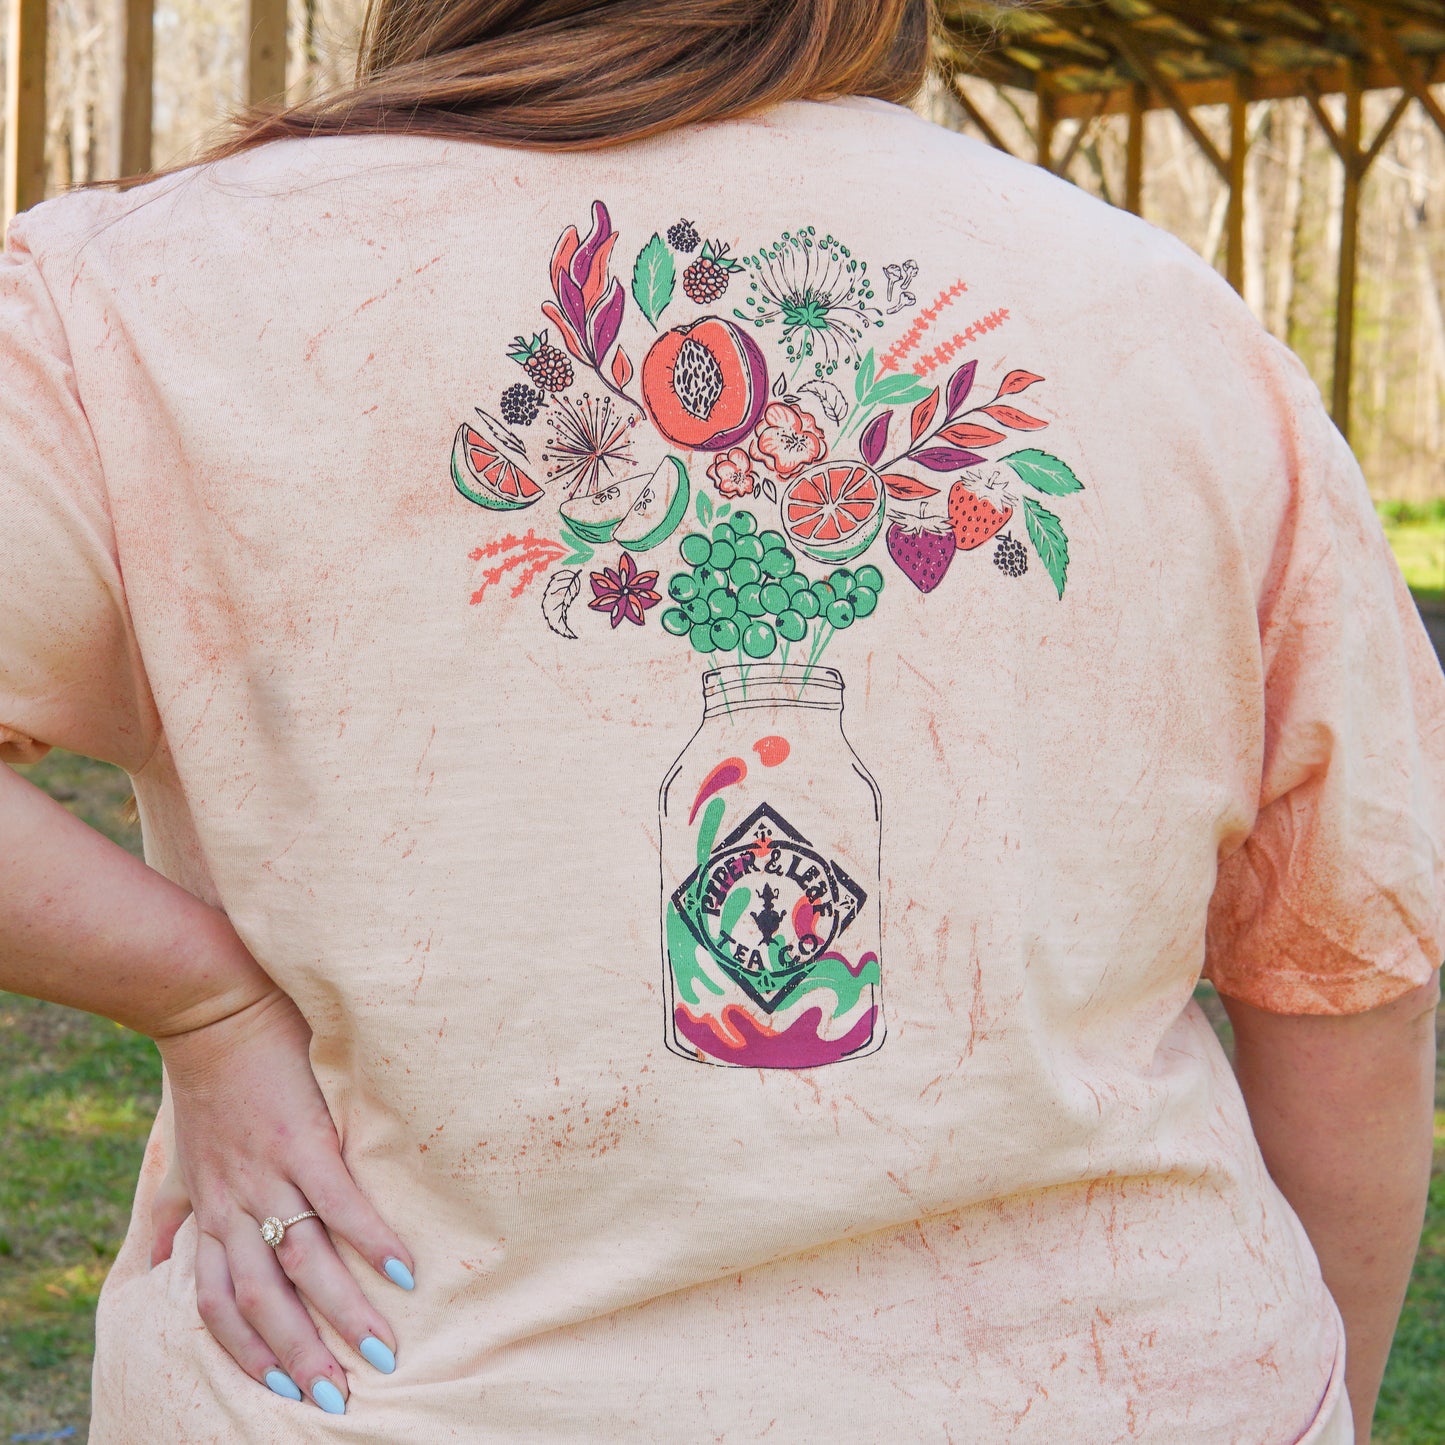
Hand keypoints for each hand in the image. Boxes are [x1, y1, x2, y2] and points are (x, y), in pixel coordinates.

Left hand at [151, 987, 415, 1414]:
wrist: (212, 1011)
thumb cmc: (207, 1079)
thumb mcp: (181, 1156)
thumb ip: (173, 1206)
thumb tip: (151, 1255)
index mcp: (210, 1211)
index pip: (221, 1302)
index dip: (249, 1350)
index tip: (282, 1385)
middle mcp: (235, 1205)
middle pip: (265, 1301)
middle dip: (302, 1355)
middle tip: (339, 1396)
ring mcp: (270, 1175)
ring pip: (304, 1264)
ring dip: (343, 1313)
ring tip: (382, 1348)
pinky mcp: (304, 1140)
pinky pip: (340, 1205)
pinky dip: (371, 1239)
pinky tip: (404, 1267)